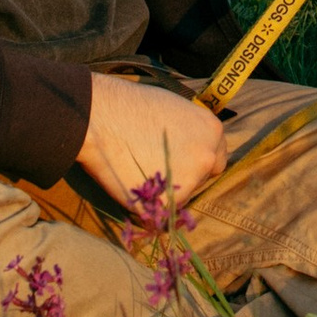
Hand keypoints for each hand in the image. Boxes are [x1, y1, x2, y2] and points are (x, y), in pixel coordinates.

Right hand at [77, 72, 225, 210]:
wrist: (101, 116)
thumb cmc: (131, 105)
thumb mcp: (173, 110)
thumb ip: (188, 131)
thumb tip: (186, 147)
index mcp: (211, 130)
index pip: (216, 157)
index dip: (196, 160)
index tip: (181, 161)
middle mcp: (207, 157)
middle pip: (202, 178)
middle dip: (185, 177)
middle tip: (158, 169)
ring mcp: (189, 182)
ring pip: (180, 196)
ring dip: (165, 192)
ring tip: (137, 172)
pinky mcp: (166, 203)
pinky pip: (158, 211)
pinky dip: (146, 205)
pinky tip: (129, 182)